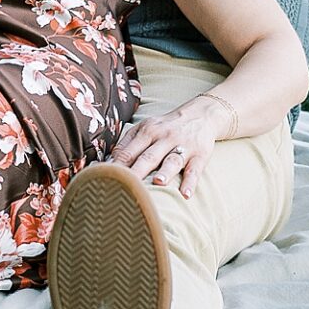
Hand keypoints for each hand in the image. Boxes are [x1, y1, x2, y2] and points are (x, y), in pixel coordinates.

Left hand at [113, 97, 228, 200]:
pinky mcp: (200, 155)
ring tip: (158, 183)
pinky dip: (191, 182)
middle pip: (149, 156)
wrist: (201, 114)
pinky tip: (186, 194)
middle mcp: (165, 138)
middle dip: (137, 170)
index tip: (107, 179)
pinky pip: (195, 170)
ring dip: (166, 172)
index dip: (118, 165)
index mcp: (148, 131)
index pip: (130, 150)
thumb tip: (108, 162)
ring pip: (172, 161)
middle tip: (126, 185)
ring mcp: (183, 146)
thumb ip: (127, 143)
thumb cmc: (166, 126)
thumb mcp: (146, 127)